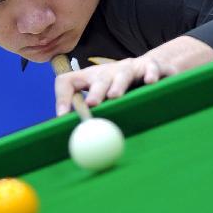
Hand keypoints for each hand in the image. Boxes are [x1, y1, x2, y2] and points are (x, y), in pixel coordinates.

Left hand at [54, 35, 212, 114]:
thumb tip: (78, 146)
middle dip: (95, 92)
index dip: (62, 97)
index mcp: (91, 79)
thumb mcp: (103, 100)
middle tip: (91, 104)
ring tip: (115, 96)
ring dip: (118, 84)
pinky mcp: (150, 66)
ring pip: (123, 73)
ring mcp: (130, 67)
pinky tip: (150, 82)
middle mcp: (108, 71)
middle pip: (99, 79)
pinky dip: (150, 75)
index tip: (62, 116)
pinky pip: (150, 68)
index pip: (68, 81)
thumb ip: (91, 119)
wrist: (151, 67)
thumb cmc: (123, 89)